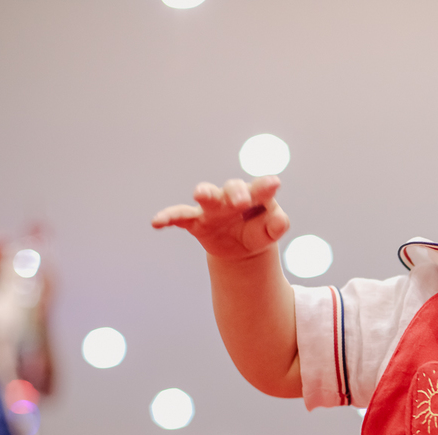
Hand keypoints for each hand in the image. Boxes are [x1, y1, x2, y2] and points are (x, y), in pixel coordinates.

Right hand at [152, 175, 289, 260]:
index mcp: (254, 196)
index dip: (266, 187)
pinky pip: (180, 217)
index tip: (275, 184)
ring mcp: (212, 208)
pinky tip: (156, 222)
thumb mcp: (270, 231)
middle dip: (235, 192)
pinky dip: (168, 218)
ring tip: (200, 193)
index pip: (261, 189)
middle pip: (233, 187)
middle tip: (241, 201)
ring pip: (207, 196)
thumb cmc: (259, 231)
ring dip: (204, 193)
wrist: (241, 246)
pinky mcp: (196, 221)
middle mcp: (231, 197)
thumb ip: (277, 224)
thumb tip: (281, 220)